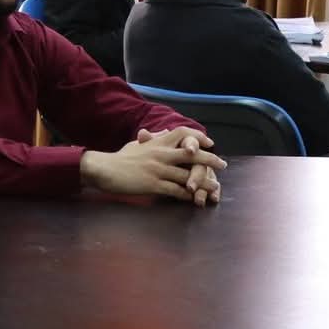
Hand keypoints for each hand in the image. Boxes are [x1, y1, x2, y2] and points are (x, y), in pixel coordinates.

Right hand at [81, 129, 225, 203]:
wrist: (105, 169)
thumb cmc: (121, 157)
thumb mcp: (138, 143)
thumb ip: (154, 138)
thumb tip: (165, 129)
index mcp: (158, 142)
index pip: (183, 133)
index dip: (198, 137)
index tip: (209, 143)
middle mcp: (161, 154)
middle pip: (191, 155)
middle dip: (210, 159)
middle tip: (223, 164)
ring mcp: (158, 170)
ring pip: (186, 175)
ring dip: (202, 182)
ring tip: (215, 187)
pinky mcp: (153, 185)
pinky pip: (174, 190)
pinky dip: (186, 195)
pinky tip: (194, 198)